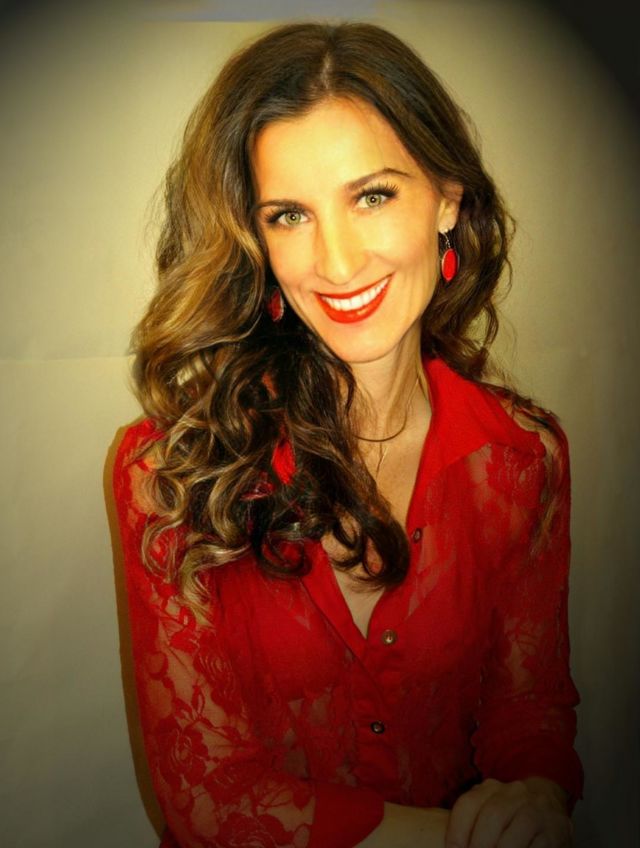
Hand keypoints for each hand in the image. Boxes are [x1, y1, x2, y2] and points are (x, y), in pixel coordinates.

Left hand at [445, 778, 572, 847]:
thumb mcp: (489, 808)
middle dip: (479, 844)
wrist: (550, 800)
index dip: (457, 831)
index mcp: (491, 788)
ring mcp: (536, 811)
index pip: (469, 804)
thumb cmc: (510, 813)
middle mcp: (514, 793)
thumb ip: (472, 821)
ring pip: (513, 835)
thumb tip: (452, 846)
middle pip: (492, 816)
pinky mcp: (555, 832)